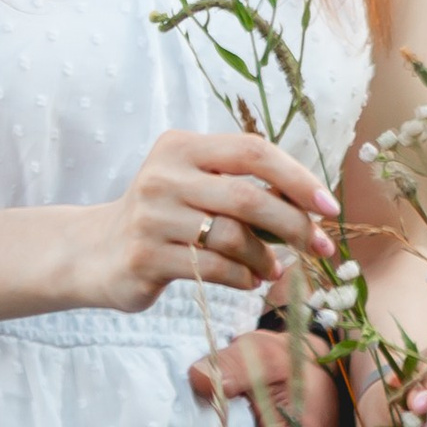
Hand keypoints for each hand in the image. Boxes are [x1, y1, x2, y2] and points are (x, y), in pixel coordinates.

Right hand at [88, 128, 340, 310]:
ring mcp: (152, 216)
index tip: (329, 205)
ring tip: (273, 269)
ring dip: (266, 258)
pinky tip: (250, 279)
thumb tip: (310, 205)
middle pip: (248, 197)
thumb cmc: (164, 215)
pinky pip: (213, 268)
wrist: (97, 250)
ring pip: (232, 237)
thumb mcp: (194, 184)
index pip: (251, 150)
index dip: (296, 177)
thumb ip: (241, 185)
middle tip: (320, 246)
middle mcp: (164, 175)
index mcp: (181, 147)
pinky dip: (243, 277)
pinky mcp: (146, 256)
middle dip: (294, 224)